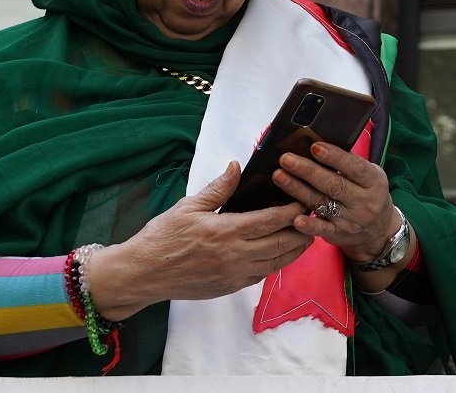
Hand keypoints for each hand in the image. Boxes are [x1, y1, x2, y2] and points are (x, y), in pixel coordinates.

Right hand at [84, 161, 310, 319]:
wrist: (141, 274)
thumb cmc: (161, 237)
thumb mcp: (188, 207)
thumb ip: (218, 188)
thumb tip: (237, 166)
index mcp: (226, 232)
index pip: (272, 220)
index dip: (294, 210)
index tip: (305, 199)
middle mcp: (235, 256)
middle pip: (282, 244)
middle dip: (303, 230)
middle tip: (315, 216)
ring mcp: (233, 275)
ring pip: (277, 263)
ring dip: (295, 249)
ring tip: (307, 234)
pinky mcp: (229, 288)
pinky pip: (262, 276)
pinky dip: (276, 263)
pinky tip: (281, 253)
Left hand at [274, 142, 397, 265]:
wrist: (379, 230)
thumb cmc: (369, 194)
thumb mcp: (370, 177)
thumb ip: (350, 165)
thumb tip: (318, 147)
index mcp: (374, 181)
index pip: (355, 167)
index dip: (335, 157)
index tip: (314, 147)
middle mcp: (364, 201)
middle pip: (334, 184)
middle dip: (308, 170)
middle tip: (286, 159)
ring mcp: (351, 219)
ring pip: (322, 202)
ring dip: (298, 189)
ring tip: (279, 176)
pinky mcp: (339, 234)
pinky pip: (322, 229)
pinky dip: (308, 224)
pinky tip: (295, 218)